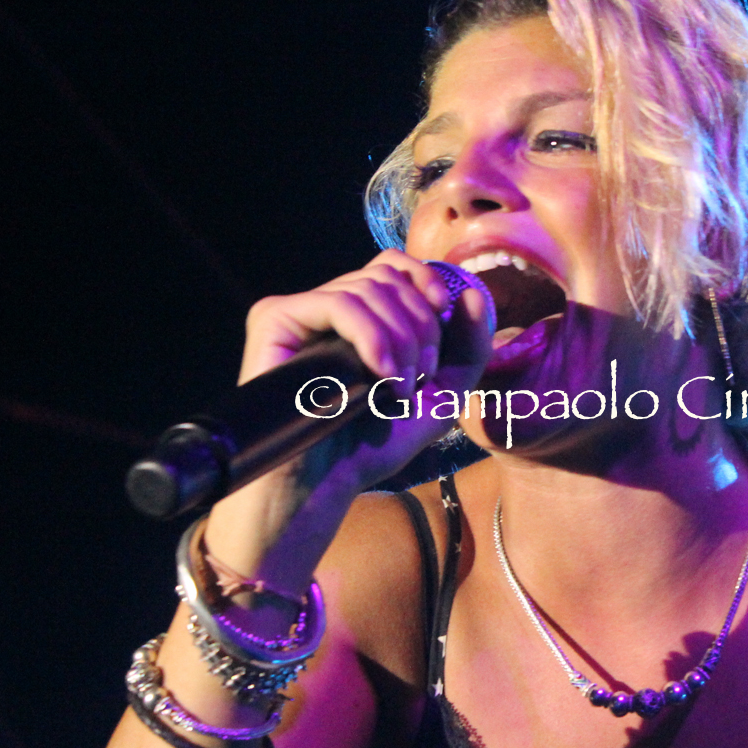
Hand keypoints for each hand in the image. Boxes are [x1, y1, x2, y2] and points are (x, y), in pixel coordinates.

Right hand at [237, 249, 490, 491]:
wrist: (326, 482)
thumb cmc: (377, 443)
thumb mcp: (442, 394)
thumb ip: (468, 346)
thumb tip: (472, 293)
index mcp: (360, 317)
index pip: (393, 266)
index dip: (425, 279)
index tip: (445, 312)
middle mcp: (326, 308)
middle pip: (388, 276)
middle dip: (420, 325)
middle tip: (419, 377)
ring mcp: (299, 311)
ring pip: (368, 288)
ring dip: (400, 338)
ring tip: (399, 388)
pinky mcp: (275, 320)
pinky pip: (337, 303)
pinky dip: (371, 336)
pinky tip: (380, 375)